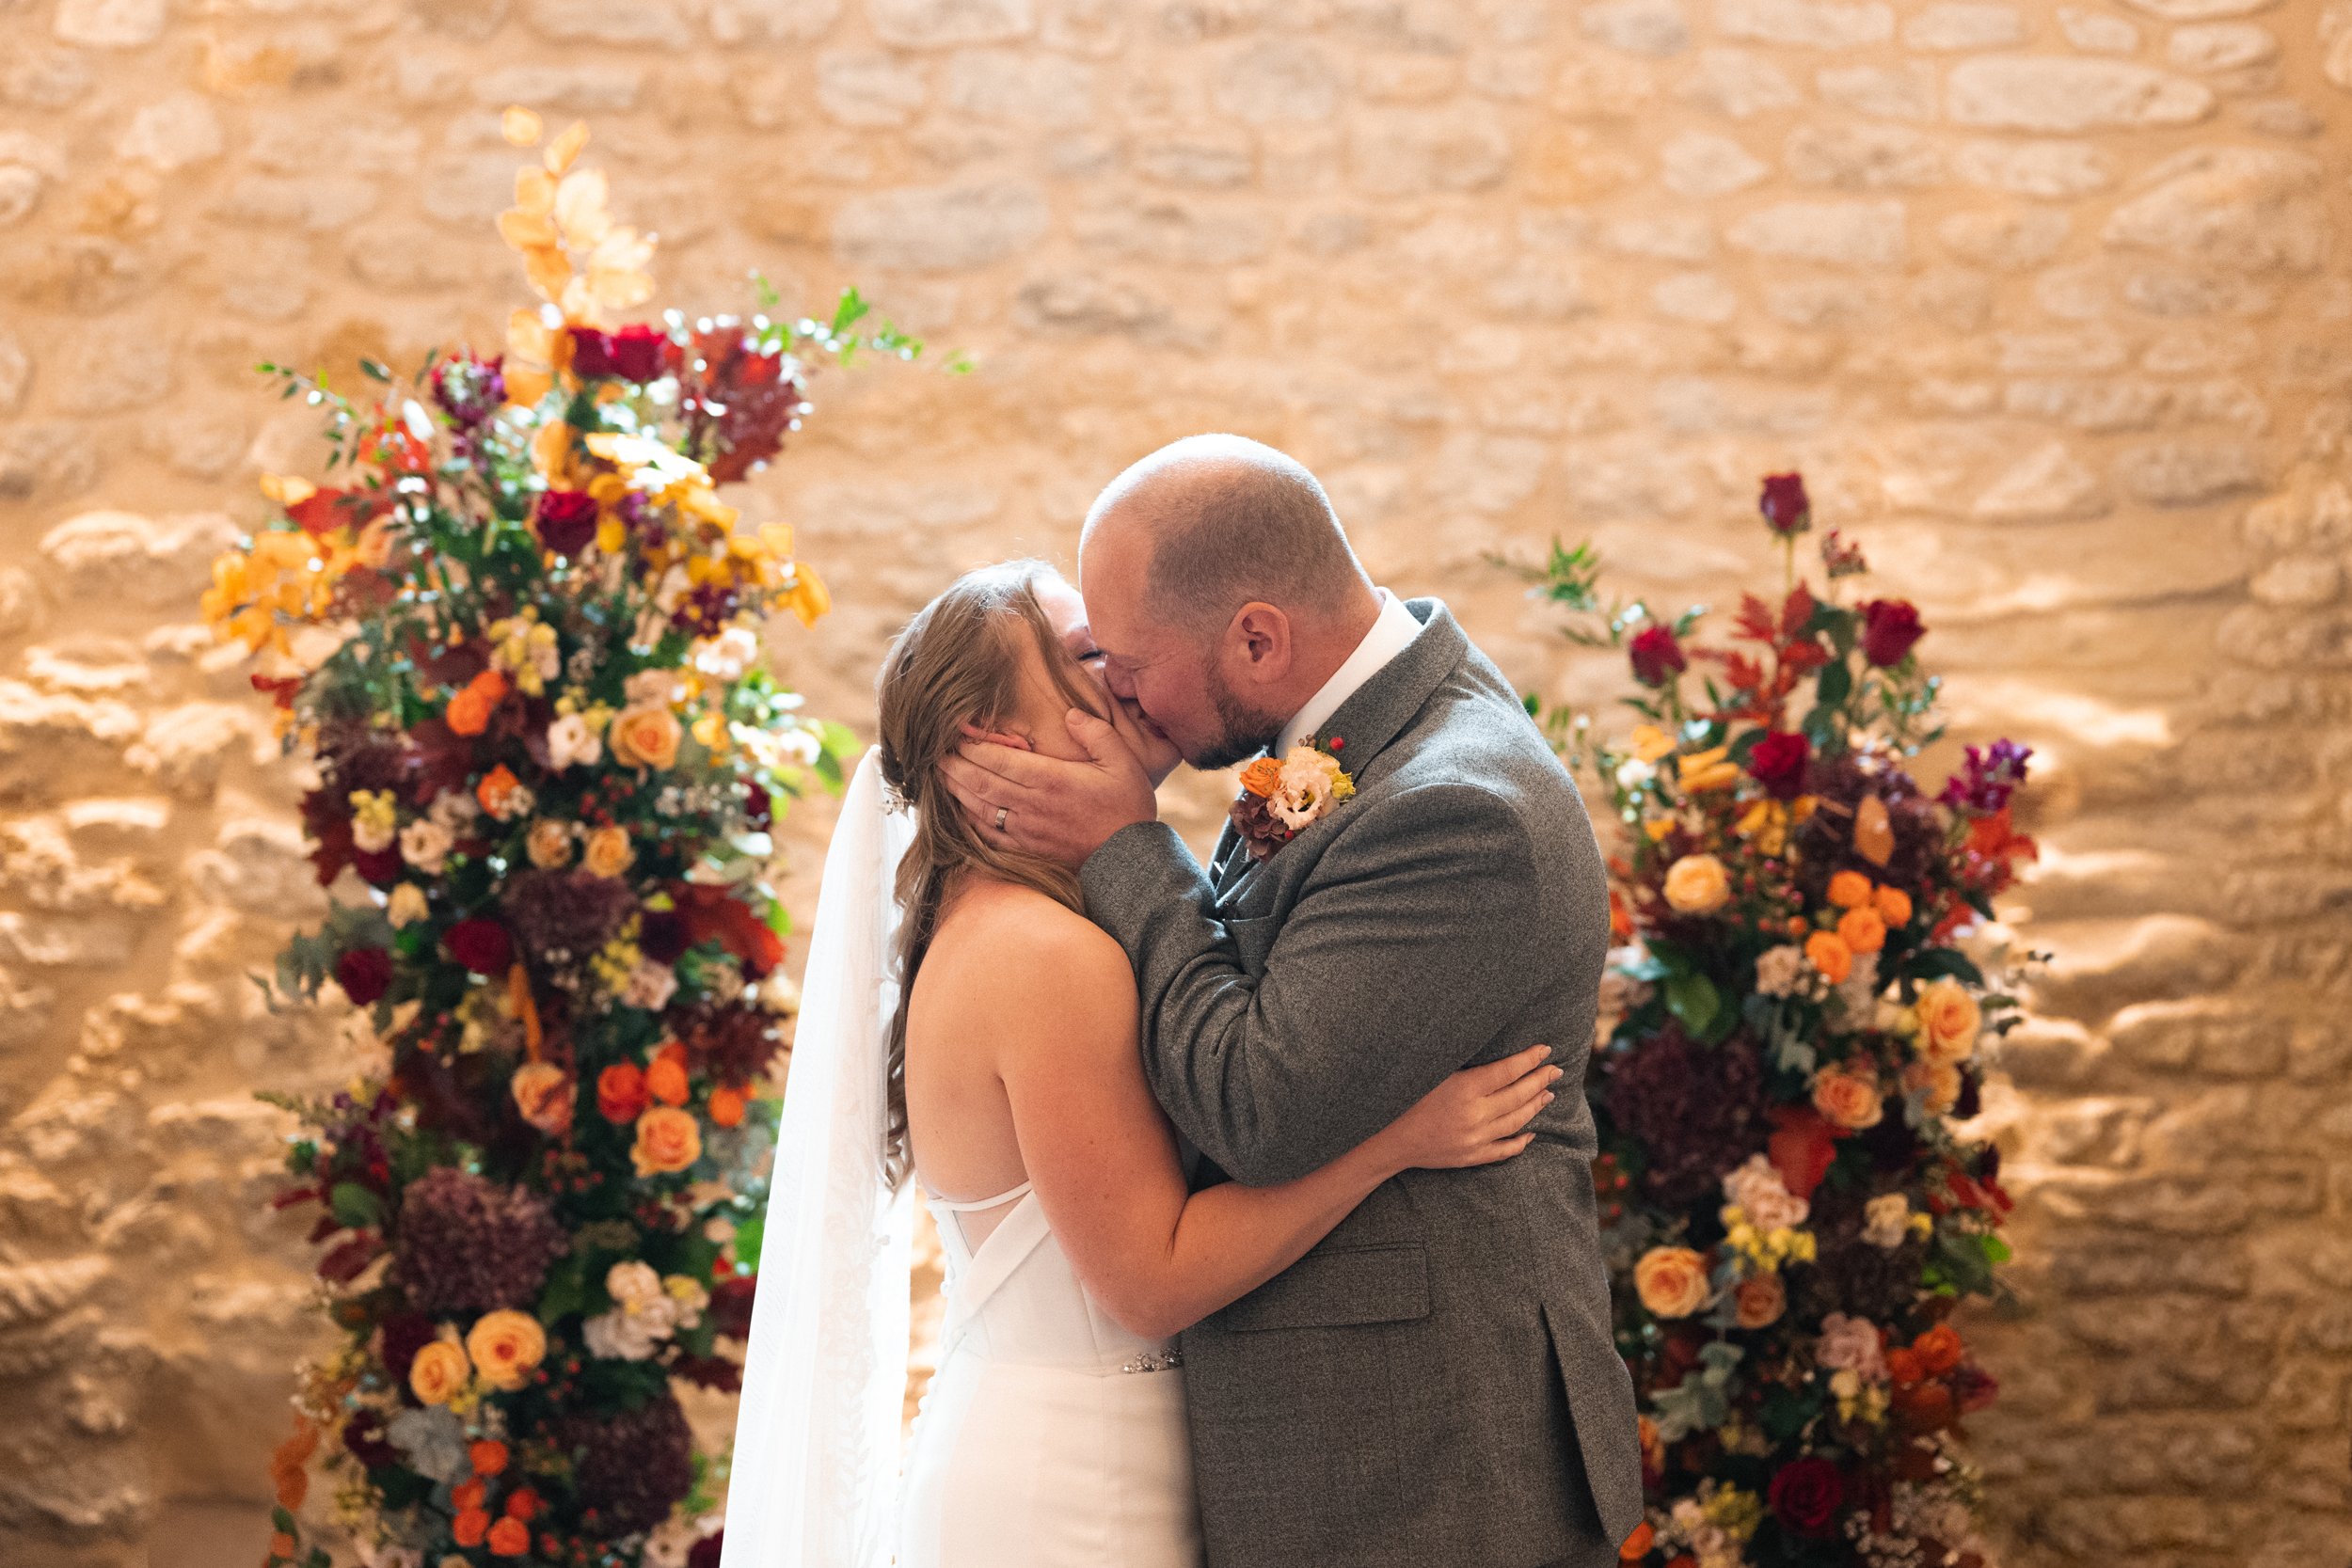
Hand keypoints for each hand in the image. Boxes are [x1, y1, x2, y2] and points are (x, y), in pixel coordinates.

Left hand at [939, 708, 1160, 867]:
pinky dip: (968, 818)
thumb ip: (1095, 732)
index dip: (972, 746)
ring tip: (940, 773)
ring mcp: (1026, 830)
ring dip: (956, 788)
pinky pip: (987, 833)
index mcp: (1051, 780)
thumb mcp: (1123, 762)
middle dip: (955, 764)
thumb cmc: (1128, 809)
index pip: (999, 759)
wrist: (1130, 862)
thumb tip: (1070, 713)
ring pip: (978, 806)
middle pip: (980, 781)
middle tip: (936, 750)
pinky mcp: (1026, 850)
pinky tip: (959, 807)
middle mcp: (1032, 805)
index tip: (957, 733)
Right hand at [1374, 1045, 1561, 1173]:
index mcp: (1464, 1088)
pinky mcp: (1471, 1156)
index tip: (1545, 1050)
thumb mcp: (1432, 1072)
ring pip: (1516, 1121)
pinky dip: (1521, 1141)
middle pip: (1517, 1095)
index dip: (1529, 1059)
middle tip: (1556, 1070)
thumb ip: (1464, 1064)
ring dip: (1535, 1106)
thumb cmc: (1405, 1097)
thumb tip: (1491, 1050)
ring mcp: (1475, 1138)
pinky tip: (1532, 1132)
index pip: (1508, 1070)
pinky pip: (1504, 1150)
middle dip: (1540, 1080)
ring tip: (1548, 1094)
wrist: (1388, 1139)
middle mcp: (1474, 1114)